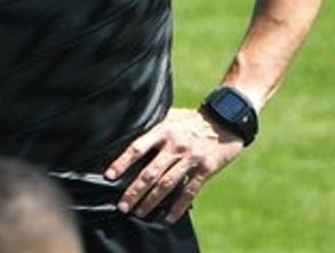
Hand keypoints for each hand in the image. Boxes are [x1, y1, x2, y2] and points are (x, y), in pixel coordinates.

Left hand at [105, 107, 244, 221]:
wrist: (226, 120)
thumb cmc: (192, 119)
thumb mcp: (170, 116)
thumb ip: (152, 127)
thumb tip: (127, 134)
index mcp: (163, 131)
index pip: (137, 148)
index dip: (122, 163)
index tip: (109, 176)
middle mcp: (175, 146)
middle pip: (150, 172)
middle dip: (134, 191)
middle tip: (123, 206)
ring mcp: (191, 158)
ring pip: (167, 184)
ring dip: (152, 201)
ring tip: (139, 212)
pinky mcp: (206, 169)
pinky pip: (190, 191)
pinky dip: (179, 206)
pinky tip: (169, 217)